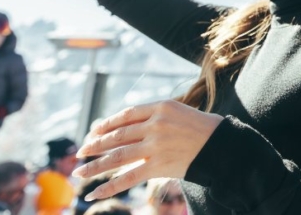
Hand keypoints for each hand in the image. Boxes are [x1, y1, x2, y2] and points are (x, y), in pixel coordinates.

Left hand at [74, 100, 222, 199]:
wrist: (222, 145)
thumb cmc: (201, 127)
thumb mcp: (178, 112)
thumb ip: (154, 117)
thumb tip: (124, 127)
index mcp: (161, 107)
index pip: (126, 115)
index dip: (107, 124)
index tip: (93, 131)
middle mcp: (156, 124)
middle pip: (117, 136)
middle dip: (95, 145)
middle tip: (80, 153)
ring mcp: (156, 145)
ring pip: (117, 156)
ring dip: (95, 166)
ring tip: (79, 173)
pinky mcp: (159, 165)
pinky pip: (128, 178)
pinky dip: (109, 186)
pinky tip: (94, 193)